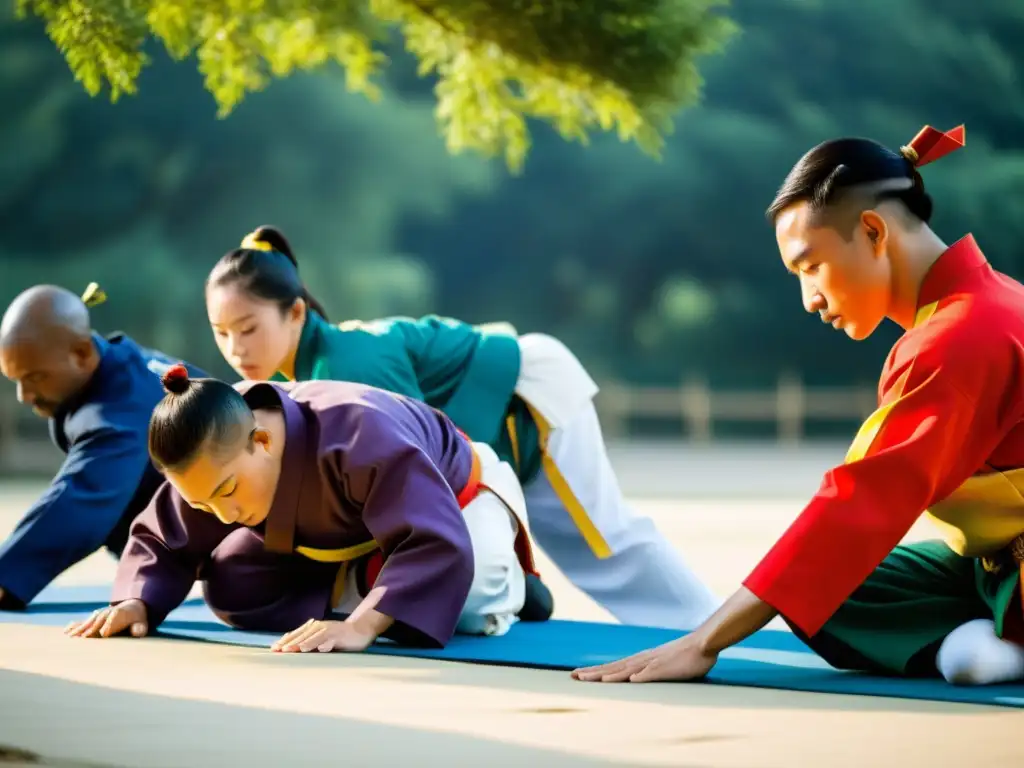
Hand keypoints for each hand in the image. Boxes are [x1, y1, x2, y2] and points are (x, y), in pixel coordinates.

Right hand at [65, 599, 148, 638]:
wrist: (131, 607)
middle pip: (98, 621)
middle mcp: (107, 613)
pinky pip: (83, 622)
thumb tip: (138, 633)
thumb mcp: (142, 622)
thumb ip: (140, 628)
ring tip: (71, 637)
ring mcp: (98, 615)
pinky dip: (75, 626)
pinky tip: (66, 631)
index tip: (103, 633)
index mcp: (120, 613)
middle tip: (83, 638)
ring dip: (80, 629)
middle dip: (91, 629)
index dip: (109, 626)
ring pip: (88, 622)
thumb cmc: (137, 619)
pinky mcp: (93, 619)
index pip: (114, 619)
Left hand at [271, 619, 375, 652]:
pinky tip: (319, 649)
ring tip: (292, 649)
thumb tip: (292, 647)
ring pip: (314, 637)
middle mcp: (320, 627)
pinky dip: (324, 644)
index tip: (273, 649)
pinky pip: (330, 640)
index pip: (296, 634)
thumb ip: (309, 641)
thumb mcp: (321, 638)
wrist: (360, 630)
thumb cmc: (338, 637)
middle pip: (302, 635)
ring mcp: (330, 631)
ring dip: (303, 643)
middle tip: (278, 650)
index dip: (285, 641)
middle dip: (289, 642)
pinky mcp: (340, 636)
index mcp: (313, 628)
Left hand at [571, 634, 718, 682]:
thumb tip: (634, 678)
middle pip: (613, 668)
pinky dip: (638, 677)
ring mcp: (653, 663)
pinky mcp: (666, 668)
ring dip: (607, 675)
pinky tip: (628, 681)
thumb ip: (648, 671)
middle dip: (592, 673)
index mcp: (641, 660)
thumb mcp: (662, 665)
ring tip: (590, 679)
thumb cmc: (684, 656)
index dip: (595, 671)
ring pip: (625, 670)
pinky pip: (650, 673)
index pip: (613, 667)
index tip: (578, 674)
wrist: (703, 644)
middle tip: (572, 676)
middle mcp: (642, 660)